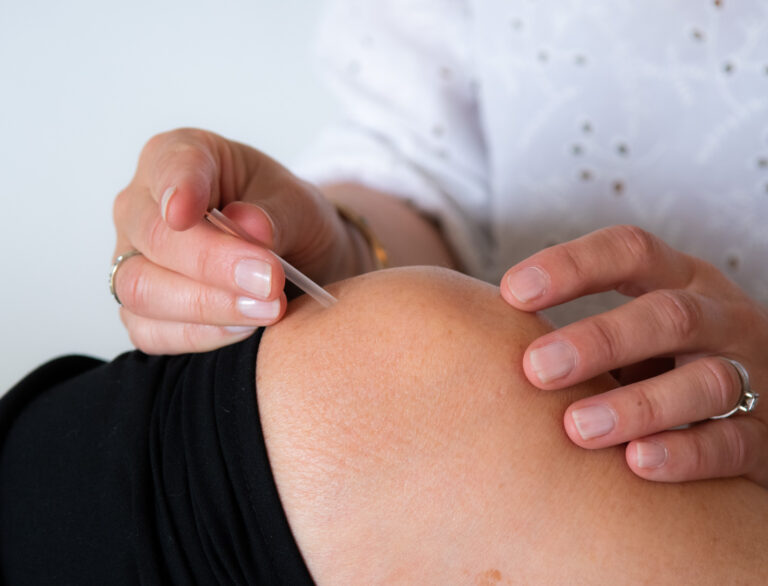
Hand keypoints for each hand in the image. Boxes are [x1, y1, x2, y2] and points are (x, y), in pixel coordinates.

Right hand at [112, 128, 357, 353]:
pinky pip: (152, 331)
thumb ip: (276, 213)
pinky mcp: (142, 311)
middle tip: (269, 279)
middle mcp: (142, 206)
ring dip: (208, 306)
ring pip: (141, 289)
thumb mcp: (298, 203)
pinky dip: (200, 335)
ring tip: (267, 309)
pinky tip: (244, 328)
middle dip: (212, 263)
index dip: (177, 188)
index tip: (186, 212)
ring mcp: (133, 260)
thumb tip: (249, 227)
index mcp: (178, 156)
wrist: (295, 259)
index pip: (168, 165)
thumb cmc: (287, 217)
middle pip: (153, 237)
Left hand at [500, 225, 767, 486]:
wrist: (763, 409)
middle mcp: (721, 319)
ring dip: (638, 404)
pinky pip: (732, 444)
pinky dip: (685, 454)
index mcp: (681, 280)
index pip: (630, 251)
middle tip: (535, 369)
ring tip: (577, 427)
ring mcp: (753, 374)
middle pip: (668, 315)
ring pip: (706, 381)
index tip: (510, 293)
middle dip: (599, 340)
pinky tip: (637, 464)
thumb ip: (581, 336)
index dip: (571, 266)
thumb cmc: (665, 366)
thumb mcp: (636, 333)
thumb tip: (483, 341)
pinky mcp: (767, 436)